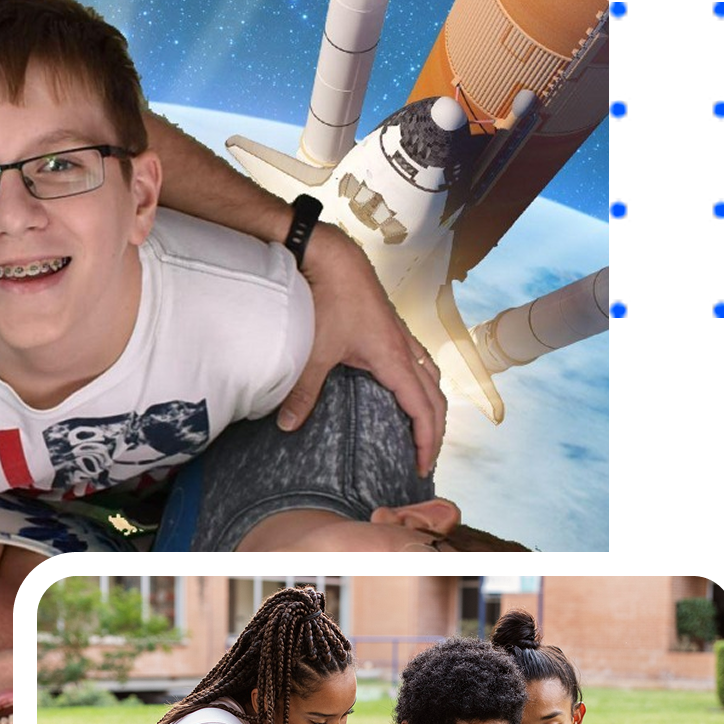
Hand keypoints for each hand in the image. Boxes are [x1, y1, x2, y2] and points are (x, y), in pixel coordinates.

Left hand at [284, 224, 446, 475]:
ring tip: (422, 430)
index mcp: (394, 360)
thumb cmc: (330, 299)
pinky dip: (421, 384)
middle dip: (435, 431)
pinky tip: (406, 391)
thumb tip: (287, 425)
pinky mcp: (392, 328)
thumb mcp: (316, 351)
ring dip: (432, 406)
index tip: (421, 466)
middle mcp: (406, 349)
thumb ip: (304, 391)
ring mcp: (402, 336)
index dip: (426, 441)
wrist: (333, 257)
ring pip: (431, 378)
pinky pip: (419, 362)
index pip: (423, 410)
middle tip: (424, 460)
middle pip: (436, 398)